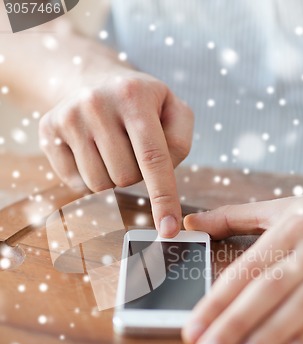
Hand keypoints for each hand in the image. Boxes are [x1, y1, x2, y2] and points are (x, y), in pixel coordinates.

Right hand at [39, 67, 193, 237]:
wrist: (94, 80)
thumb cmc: (142, 105)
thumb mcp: (173, 110)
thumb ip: (180, 142)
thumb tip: (165, 183)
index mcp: (134, 95)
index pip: (153, 158)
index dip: (163, 198)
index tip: (168, 231)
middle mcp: (96, 103)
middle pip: (125, 178)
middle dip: (135, 175)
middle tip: (132, 149)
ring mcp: (68, 117)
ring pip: (99, 185)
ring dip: (112, 178)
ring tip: (112, 149)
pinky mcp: (48, 131)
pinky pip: (76, 184)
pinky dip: (90, 179)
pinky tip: (91, 152)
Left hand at [183, 189, 302, 343]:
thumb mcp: (280, 209)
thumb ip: (232, 217)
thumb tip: (190, 221)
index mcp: (288, 229)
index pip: (245, 270)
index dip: (216, 302)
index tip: (192, 330)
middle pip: (268, 289)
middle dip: (235, 324)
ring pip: (301, 303)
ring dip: (270, 334)